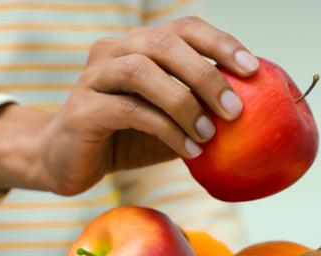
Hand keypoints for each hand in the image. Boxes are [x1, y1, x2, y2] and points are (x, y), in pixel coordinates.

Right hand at [0, 16, 258, 195]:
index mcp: (138, 48)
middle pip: (165, 44)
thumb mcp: (168, 123)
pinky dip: (165, 130)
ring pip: (143, 72)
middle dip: (206, 75)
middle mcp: (114, 52)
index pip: (183, 29)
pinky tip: (188, 150)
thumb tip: (246, 116)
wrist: (67, 161)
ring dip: (184, 103)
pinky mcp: (83, 109)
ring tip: (210, 134)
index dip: (220, 43)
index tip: (252, 70)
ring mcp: (94, 78)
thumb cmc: (123, 139)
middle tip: (235, 110)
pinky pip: (129, 110)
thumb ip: (196, 113)